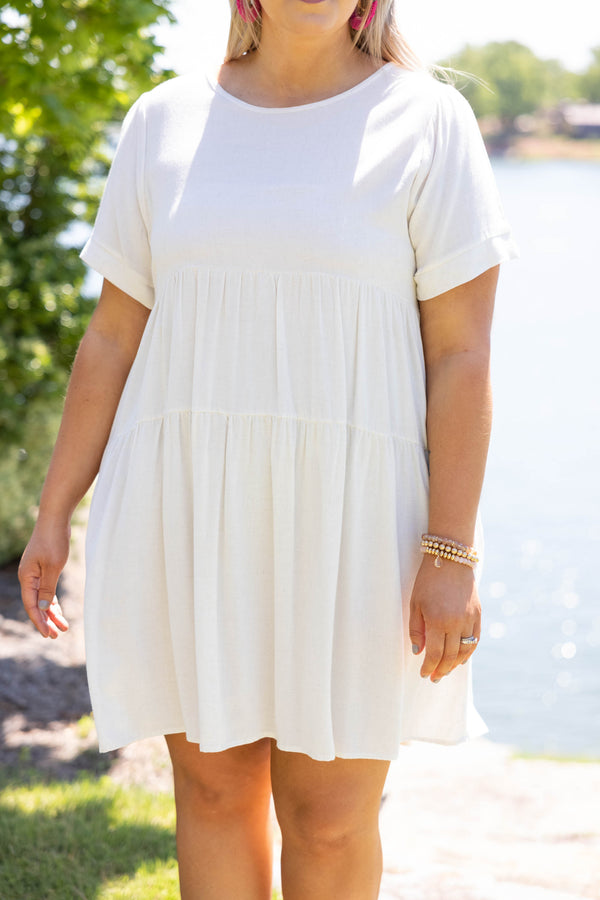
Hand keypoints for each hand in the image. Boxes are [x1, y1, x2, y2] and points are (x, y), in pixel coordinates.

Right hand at [18, 518, 70, 638]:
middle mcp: (28, 577)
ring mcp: (36, 573)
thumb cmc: (53, 541)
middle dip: (46, 621)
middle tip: (57, 635)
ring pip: (42, 599)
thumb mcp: (52, 567)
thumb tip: (41, 608)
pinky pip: (47, 591)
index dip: (39, 621)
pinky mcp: (44, 569)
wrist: (55, 520)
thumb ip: (47, 589)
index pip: (31, 606)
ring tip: (63, 627)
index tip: (49, 634)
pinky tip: (58, 611)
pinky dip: (53, 601)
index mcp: (27, 578)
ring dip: (51, 613)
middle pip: (35, 605)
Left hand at [409, 554, 480, 681]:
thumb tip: (418, 652)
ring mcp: (469, 619)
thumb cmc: (428, 581)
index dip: (429, 667)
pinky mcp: (478, 615)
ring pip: (465, 650)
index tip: (424, 674)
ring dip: (455, 664)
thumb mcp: (415, 604)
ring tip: (446, 671)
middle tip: (434, 678)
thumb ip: (416, 630)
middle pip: (450, 656)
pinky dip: (468, 652)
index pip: (435, 654)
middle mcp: (455, 622)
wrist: (450, 560)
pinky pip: (475, 639)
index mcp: (437, 620)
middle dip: (441, 670)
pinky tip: (460, 659)